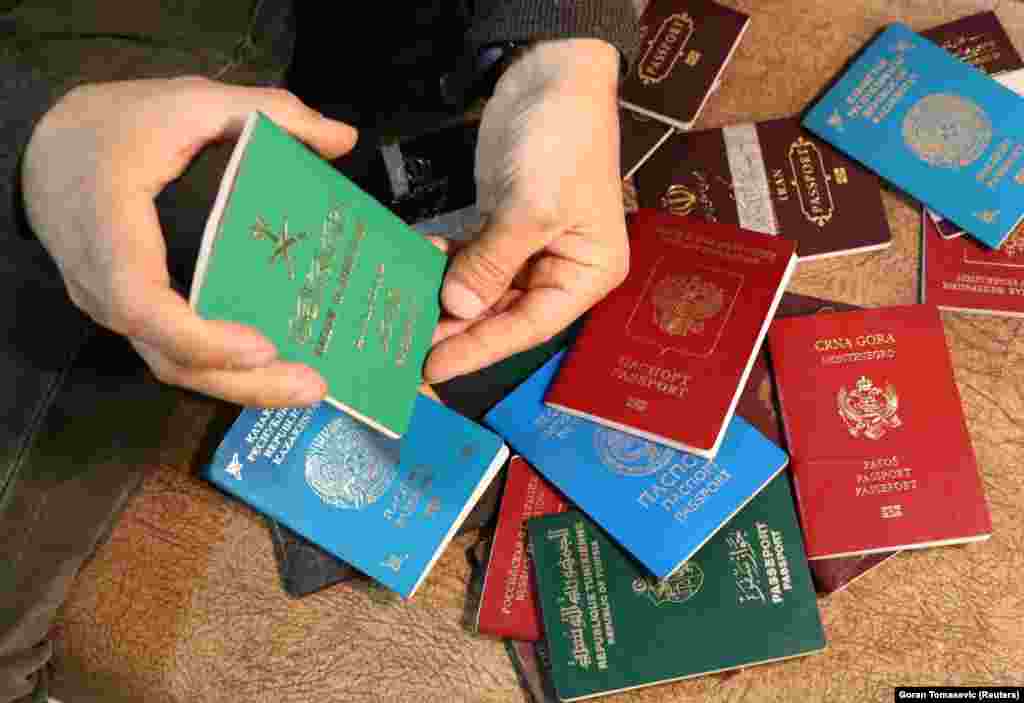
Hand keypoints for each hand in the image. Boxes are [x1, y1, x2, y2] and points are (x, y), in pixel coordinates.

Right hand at [21, 77, 357, 406]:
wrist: (45, 146)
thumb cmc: (115, 125)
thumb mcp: (189, 100)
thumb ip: (268, 112)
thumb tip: (342, 140)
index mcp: (111, 229)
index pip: (142, 304)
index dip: (200, 335)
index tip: (261, 346)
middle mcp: (105, 285)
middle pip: (168, 357)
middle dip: (243, 383)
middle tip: (312, 386)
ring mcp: (113, 306)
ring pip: (171, 364)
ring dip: (239, 385)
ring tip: (304, 387)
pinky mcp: (129, 313)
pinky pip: (172, 352)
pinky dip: (222, 367)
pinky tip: (272, 370)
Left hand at [424, 39, 628, 383]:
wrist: (551, 72)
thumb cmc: (561, 141)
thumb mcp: (531, 208)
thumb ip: (493, 263)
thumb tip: (456, 307)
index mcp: (587, 274)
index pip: (530, 326)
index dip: (481, 349)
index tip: (434, 368)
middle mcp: (562, 268)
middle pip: (504, 313)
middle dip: (458, 327)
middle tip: (406, 346)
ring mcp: (531, 247)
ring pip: (484, 289)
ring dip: (446, 297)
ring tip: (403, 312)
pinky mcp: (503, 225)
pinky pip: (472, 258)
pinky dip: (445, 263)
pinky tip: (416, 264)